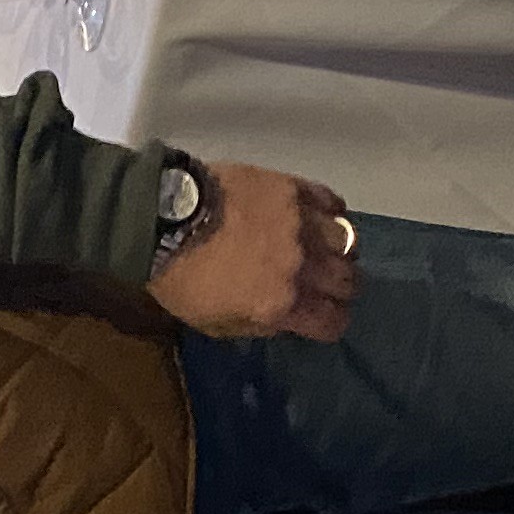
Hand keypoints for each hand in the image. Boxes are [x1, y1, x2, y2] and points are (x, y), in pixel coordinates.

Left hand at [148, 162, 360, 342]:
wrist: (166, 219)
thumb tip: (284, 318)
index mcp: (283, 304)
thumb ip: (259, 325)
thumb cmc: (183, 279)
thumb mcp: (216, 324)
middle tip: (327, 283)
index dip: (332, 322)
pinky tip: (322, 217)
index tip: (324, 317)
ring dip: (339, 249)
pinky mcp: (293, 188)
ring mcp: (302, 223)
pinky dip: (333, 212)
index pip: (333, 321)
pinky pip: (332, 201)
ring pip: (347, 240)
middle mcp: (302, 265)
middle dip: (341, 287)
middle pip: (348, 280)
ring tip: (325, 248)